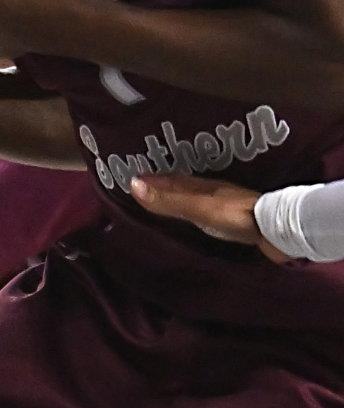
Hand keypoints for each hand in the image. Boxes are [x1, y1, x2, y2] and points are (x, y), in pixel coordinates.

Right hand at [130, 173, 288, 262]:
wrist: (276, 230)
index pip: (171, 179)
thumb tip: (132, 184)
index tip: (132, 178)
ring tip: (164, 199)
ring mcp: (224, 205)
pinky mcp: (235, 220)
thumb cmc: (235, 216)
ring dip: (178, 197)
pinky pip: (205, 211)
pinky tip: (194, 217)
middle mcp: (212, 192)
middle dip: (163, 185)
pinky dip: (193, 210)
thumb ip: (169, 200)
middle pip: (182, 186)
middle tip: (144, 187)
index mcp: (201, 186)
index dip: (152, 179)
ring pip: (194, 197)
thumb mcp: (198, 209)